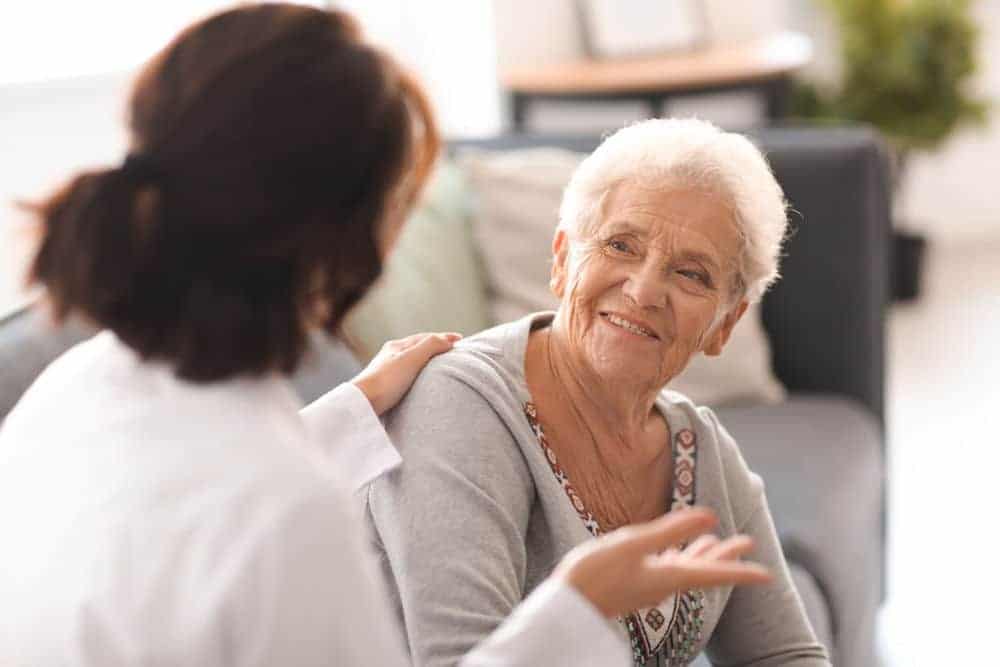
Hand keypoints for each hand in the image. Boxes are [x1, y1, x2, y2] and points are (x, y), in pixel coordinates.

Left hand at [352, 332, 461, 414]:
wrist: (362, 405)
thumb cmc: (386, 381)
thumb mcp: (411, 358)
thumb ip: (431, 346)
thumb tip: (448, 341)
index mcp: (395, 347)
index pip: (424, 338)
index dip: (443, 337)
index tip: (460, 340)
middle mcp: (390, 358)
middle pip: (417, 349)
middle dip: (435, 348)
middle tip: (452, 352)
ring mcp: (387, 374)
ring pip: (411, 363)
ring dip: (427, 362)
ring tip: (440, 367)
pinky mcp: (385, 390)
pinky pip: (407, 377)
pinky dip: (420, 376)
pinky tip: (422, 385)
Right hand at [553, 507, 771, 617]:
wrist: (567, 605)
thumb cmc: (595, 574)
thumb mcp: (633, 545)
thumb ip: (671, 530)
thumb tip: (710, 516)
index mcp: (669, 576)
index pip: (714, 573)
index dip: (741, 571)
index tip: (768, 575)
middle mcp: (664, 583)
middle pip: (704, 569)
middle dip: (726, 555)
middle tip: (748, 542)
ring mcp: (649, 585)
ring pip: (686, 568)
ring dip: (704, 554)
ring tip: (717, 541)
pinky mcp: (635, 582)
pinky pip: (667, 568)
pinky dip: (679, 556)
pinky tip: (675, 551)